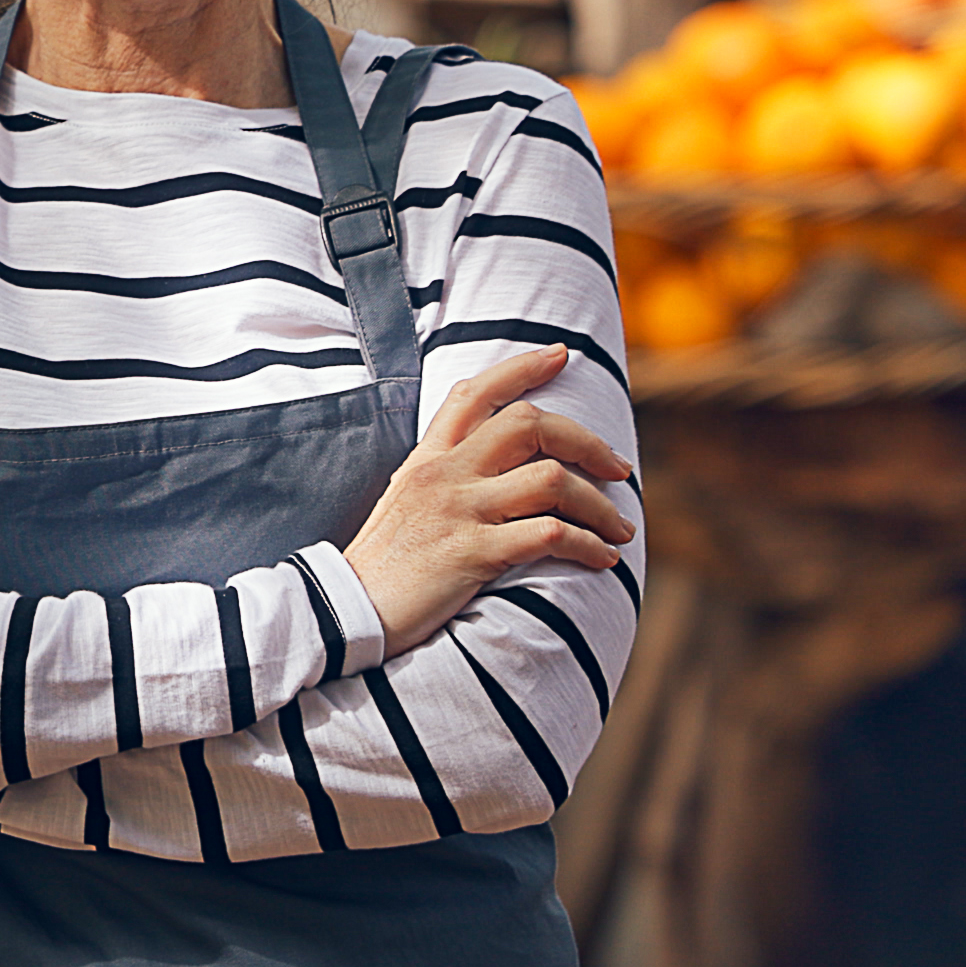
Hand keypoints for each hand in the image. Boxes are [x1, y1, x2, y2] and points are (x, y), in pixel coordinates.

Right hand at [341, 345, 635, 652]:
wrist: (345, 612)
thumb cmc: (382, 565)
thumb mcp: (404, 502)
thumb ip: (444, 477)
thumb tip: (494, 470)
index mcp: (427, 458)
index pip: (475, 394)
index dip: (522, 368)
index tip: (561, 355)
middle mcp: (444, 474)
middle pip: (529, 425)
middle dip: (587, 442)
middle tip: (619, 468)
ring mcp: (458, 511)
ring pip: (551, 479)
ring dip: (599, 504)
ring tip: (620, 527)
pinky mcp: (472, 554)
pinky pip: (549, 535)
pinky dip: (589, 546)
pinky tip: (603, 559)